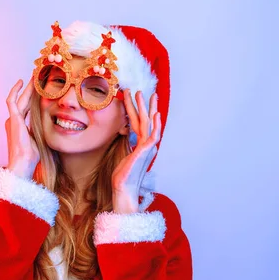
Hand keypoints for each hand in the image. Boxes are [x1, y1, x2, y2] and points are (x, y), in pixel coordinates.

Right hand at [5, 78, 38, 178]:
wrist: (23, 164)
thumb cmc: (32, 157)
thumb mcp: (40, 139)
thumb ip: (42, 130)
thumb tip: (53, 124)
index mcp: (20, 126)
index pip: (27, 108)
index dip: (34, 98)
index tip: (41, 89)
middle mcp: (14, 121)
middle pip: (24, 101)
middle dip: (31, 89)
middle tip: (38, 77)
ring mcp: (12, 119)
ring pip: (20, 98)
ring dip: (27, 87)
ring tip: (34, 76)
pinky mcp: (12, 119)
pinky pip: (12, 100)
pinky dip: (16, 90)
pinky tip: (22, 82)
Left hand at [111, 90, 160, 213]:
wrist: (124, 189)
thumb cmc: (122, 177)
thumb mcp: (124, 156)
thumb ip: (127, 146)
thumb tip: (125, 136)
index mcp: (140, 145)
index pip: (137, 124)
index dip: (135, 110)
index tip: (134, 98)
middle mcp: (146, 145)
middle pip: (145, 121)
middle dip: (144, 105)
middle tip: (142, 90)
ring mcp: (147, 148)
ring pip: (148, 124)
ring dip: (147, 109)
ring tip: (144, 95)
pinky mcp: (145, 152)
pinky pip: (152, 136)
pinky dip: (156, 125)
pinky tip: (156, 115)